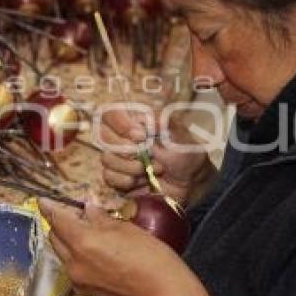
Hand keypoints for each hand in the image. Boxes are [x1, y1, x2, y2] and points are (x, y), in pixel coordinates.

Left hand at [38, 198, 210, 295]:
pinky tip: (92, 251)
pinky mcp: (85, 293)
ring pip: (62, 254)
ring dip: (67, 240)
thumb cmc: (150, 255)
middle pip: (55, 237)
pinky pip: (72, 268)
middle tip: (73, 213)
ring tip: (84, 231)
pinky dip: (75, 256)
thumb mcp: (125, 228)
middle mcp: (73, 262)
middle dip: (59, 223)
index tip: (43, 200)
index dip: (50, 207)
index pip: (57, 220)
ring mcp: (77, 280)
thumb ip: (101, 217)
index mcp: (82, 242)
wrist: (163, 294)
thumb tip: (88, 205)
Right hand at [99, 107, 213, 205]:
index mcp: (134, 121)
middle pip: (105, 138)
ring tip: (150, 171)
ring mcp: (117, 158)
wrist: (190, 181)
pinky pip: (109, 177)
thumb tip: (142, 123)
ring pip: (107, 159)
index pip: (109, 113)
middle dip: (129, 152)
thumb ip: (163, 122)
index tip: (141, 136)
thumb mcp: (180, 134)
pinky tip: (142, 182)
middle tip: (151, 157)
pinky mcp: (116, 177)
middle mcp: (121, 137)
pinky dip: (127, 182)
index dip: (120, 125)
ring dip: (131, 168)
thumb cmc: (185, 153)